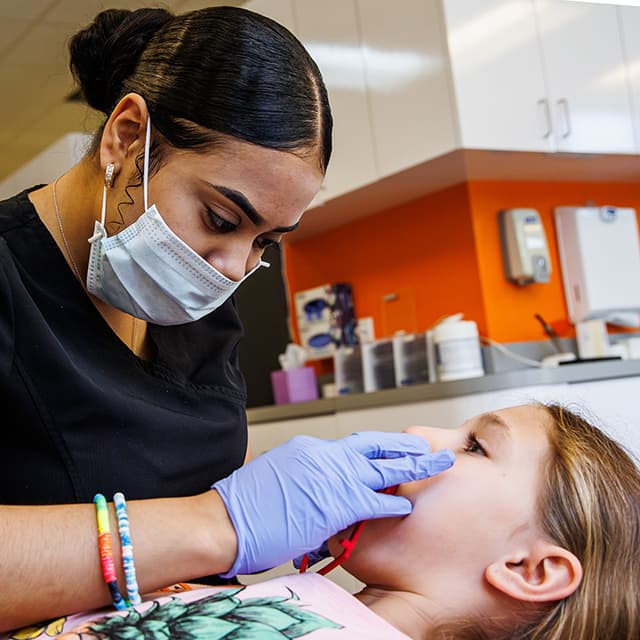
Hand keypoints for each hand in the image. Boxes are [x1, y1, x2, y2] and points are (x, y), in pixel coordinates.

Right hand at [212, 432, 454, 576]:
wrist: (225, 520)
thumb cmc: (243, 508)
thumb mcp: (277, 479)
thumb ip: (304, 481)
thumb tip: (317, 494)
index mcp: (308, 449)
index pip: (351, 447)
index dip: (376, 448)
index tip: (391, 449)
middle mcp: (322, 455)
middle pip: (372, 446)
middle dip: (402, 445)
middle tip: (426, 445)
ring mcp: (330, 476)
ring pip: (382, 468)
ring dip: (412, 467)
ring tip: (435, 463)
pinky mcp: (334, 502)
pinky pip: (373, 500)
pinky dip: (393, 502)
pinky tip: (409, 505)